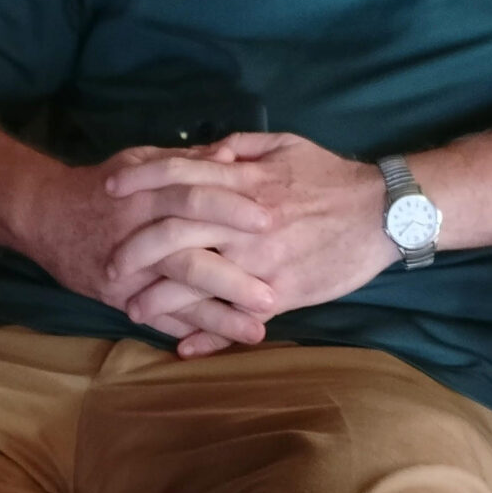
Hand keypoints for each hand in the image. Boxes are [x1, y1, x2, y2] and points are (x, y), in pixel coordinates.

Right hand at [13, 147, 276, 350]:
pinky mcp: (117, 297)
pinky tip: (222, 344)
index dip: (232, 210)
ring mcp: (127, 272)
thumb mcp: (141, 161)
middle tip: (273, 295)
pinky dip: (188, 332)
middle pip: (189, 258)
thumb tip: (232, 156)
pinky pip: (157, 318)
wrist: (42, 214)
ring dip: (218, 317)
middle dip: (232, 279)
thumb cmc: (104, 185)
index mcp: (148, 195)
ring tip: (258, 331)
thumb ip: (187, 162)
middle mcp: (138, 236)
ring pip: (175, 297)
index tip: (270, 221)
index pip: (194, 199)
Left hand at [105, 132, 396, 351]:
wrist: (383, 213)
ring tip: (131, 309)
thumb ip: (243, 146)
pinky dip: (206, 333)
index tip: (109, 187)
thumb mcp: (287, 146)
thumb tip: (209, 150)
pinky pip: (234, 316)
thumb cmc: (333, 178)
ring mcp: (259, 261)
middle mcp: (244, 221)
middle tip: (108, 264)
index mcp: (244, 180)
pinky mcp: (281, 294)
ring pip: (194, 279)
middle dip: (133, 249)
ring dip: (158, 297)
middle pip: (172, 231)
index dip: (139, 178)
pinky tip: (180, 346)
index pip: (178, 174)